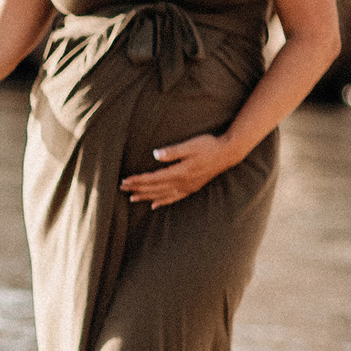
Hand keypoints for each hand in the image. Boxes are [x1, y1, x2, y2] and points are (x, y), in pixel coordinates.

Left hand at [121, 134, 236, 208]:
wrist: (228, 153)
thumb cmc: (208, 145)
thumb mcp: (190, 145)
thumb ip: (173, 152)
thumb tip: (155, 155)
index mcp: (180, 172)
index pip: (153, 178)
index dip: (138, 180)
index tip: (125, 181)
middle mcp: (182, 183)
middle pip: (155, 188)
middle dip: (138, 189)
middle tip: (122, 189)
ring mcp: (188, 187)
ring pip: (163, 195)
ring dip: (147, 197)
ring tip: (132, 198)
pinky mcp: (192, 188)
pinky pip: (174, 198)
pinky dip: (163, 202)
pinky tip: (155, 205)